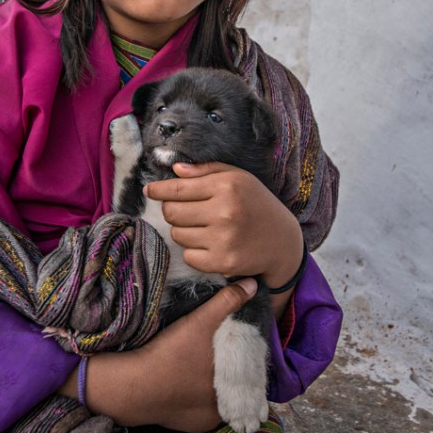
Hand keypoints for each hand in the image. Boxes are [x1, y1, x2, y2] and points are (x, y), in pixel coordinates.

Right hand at [59, 278, 257, 429]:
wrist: (136, 385)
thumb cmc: (172, 353)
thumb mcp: (200, 322)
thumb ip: (227, 302)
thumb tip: (252, 284)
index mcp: (235, 384)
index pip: (249, 370)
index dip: (245, 356)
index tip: (238, 344)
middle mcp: (226, 407)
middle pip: (235, 384)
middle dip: (231, 371)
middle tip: (220, 354)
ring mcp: (207, 420)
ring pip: (219, 398)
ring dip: (215, 386)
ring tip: (204, 367)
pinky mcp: (189, 424)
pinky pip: (200, 409)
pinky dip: (197, 398)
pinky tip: (189, 383)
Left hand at [144, 162, 303, 289]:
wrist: (283, 241)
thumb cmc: (256, 204)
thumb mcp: (238, 177)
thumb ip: (206, 170)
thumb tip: (175, 170)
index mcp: (226, 186)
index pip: (176, 189)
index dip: (158, 190)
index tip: (149, 190)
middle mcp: (224, 211)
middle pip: (171, 212)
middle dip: (173, 210)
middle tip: (186, 210)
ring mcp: (223, 239)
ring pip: (177, 234)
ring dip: (184, 231)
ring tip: (204, 227)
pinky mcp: (223, 262)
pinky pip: (188, 256)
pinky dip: (194, 251)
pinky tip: (210, 244)